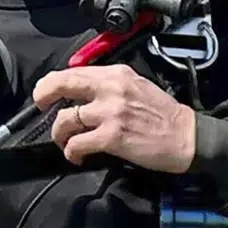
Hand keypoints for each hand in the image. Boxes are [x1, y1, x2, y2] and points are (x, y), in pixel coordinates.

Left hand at [36, 65, 198, 174]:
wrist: (186, 137)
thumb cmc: (164, 115)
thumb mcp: (137, 86)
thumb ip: (110, 86)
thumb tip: (84, 93)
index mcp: (116, 74)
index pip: (74, 72)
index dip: (53, 82)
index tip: (47, 93)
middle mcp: (110, 88)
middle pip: (62, 85)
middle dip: (43, 96)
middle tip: (41, 108)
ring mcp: (110, 113)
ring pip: (66, 119)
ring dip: (60, 133)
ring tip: (66, 142)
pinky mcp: (112, 137)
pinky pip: (78, 143)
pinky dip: (72, 151)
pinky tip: (76, 156)